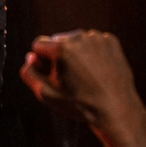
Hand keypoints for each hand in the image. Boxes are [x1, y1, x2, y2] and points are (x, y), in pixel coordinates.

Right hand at [19, 29, 141, 127]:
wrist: (116, 109)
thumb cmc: (79, 103)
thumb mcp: (45, 94)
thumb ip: (29, 73)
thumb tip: (30, 57)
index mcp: (61, 48)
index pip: (38, 45)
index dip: (41, 62)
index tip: (51, 76)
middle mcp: (79, 37)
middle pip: (56, 41)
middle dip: (57, 56)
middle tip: (69, 78)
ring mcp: (97, 38)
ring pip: (75, 41)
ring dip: (74, 54)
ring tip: (84, 76)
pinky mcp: (111, 41)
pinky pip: (91, 42)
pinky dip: (91, 53)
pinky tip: (96, 70)